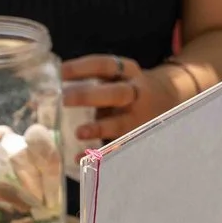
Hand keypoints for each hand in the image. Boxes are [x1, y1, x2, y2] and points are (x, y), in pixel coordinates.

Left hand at [61, 55, 182, 142]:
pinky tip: (81, 157)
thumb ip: (94, 81)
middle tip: (65, 99)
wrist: (170, 98)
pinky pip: (119, 146)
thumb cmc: (129, 88)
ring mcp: (139, 118)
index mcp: (128, 72)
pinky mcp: (138, 137)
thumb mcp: (119, 76)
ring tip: (79, 133)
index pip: (105, 65)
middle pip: (117, 93)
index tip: (61, 72)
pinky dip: (100, 153)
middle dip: (91, 96)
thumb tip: (51, 88)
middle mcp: (136, 93)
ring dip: (99, 128)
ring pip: (121, 123)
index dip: (83, 68)